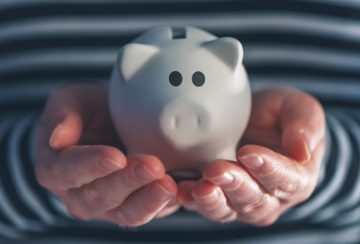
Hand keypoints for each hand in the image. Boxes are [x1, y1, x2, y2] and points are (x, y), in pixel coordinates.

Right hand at [35, 84, 178, 226]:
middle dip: (129, 181)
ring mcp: (106, 205)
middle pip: (101, 195)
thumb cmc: (86, 112)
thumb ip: (62, 115)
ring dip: (149, 199)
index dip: (92, 165)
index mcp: (55, 168)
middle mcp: (78, 194)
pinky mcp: (132, 205)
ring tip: (169, 184)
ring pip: (126, 211)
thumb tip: (58, 139)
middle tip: (153, 166)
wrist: (106, 122)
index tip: (116, 156)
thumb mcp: (69, 101)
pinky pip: (148, 212)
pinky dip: (163, 205)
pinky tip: (179, 192)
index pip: (68, 171)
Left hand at [178, 87, 325, 225]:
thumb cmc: (280, 116)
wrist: (256, 120)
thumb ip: (304, 126)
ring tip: (199, 187)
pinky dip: (192, 201)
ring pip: (229, 209)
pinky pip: (206, 205)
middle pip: (254, 199)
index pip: (287, 180)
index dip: (268, 168)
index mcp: (298, 178)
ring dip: (212, 199)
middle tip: (216, 169)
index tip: (249, 154)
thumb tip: (302, 150)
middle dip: (234, 184)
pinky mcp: (219, 197)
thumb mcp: (298, 109)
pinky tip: (181, 191)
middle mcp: (271, 197)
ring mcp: (243, 201)